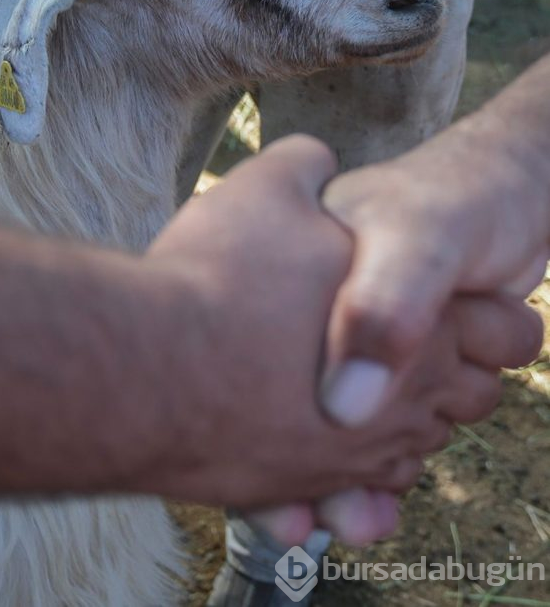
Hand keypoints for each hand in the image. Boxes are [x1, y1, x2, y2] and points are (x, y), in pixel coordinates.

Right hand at [141, 137, 539, 537]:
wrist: (147, 368)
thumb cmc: (220, 274)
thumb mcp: (269, 189)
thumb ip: (306, 169)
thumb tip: (314, 160)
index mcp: (423, 320)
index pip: (510, 332)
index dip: (500, 319)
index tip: (477, 308)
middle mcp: (405, 398)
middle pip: (467, 399)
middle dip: (456, 380)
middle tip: (432, 357)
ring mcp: (354, 452)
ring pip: (410, 452)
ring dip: (402, 431)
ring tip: (378, 406)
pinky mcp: (297, 487)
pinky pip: (349, 497)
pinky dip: (351, 489)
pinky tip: (333, 476)